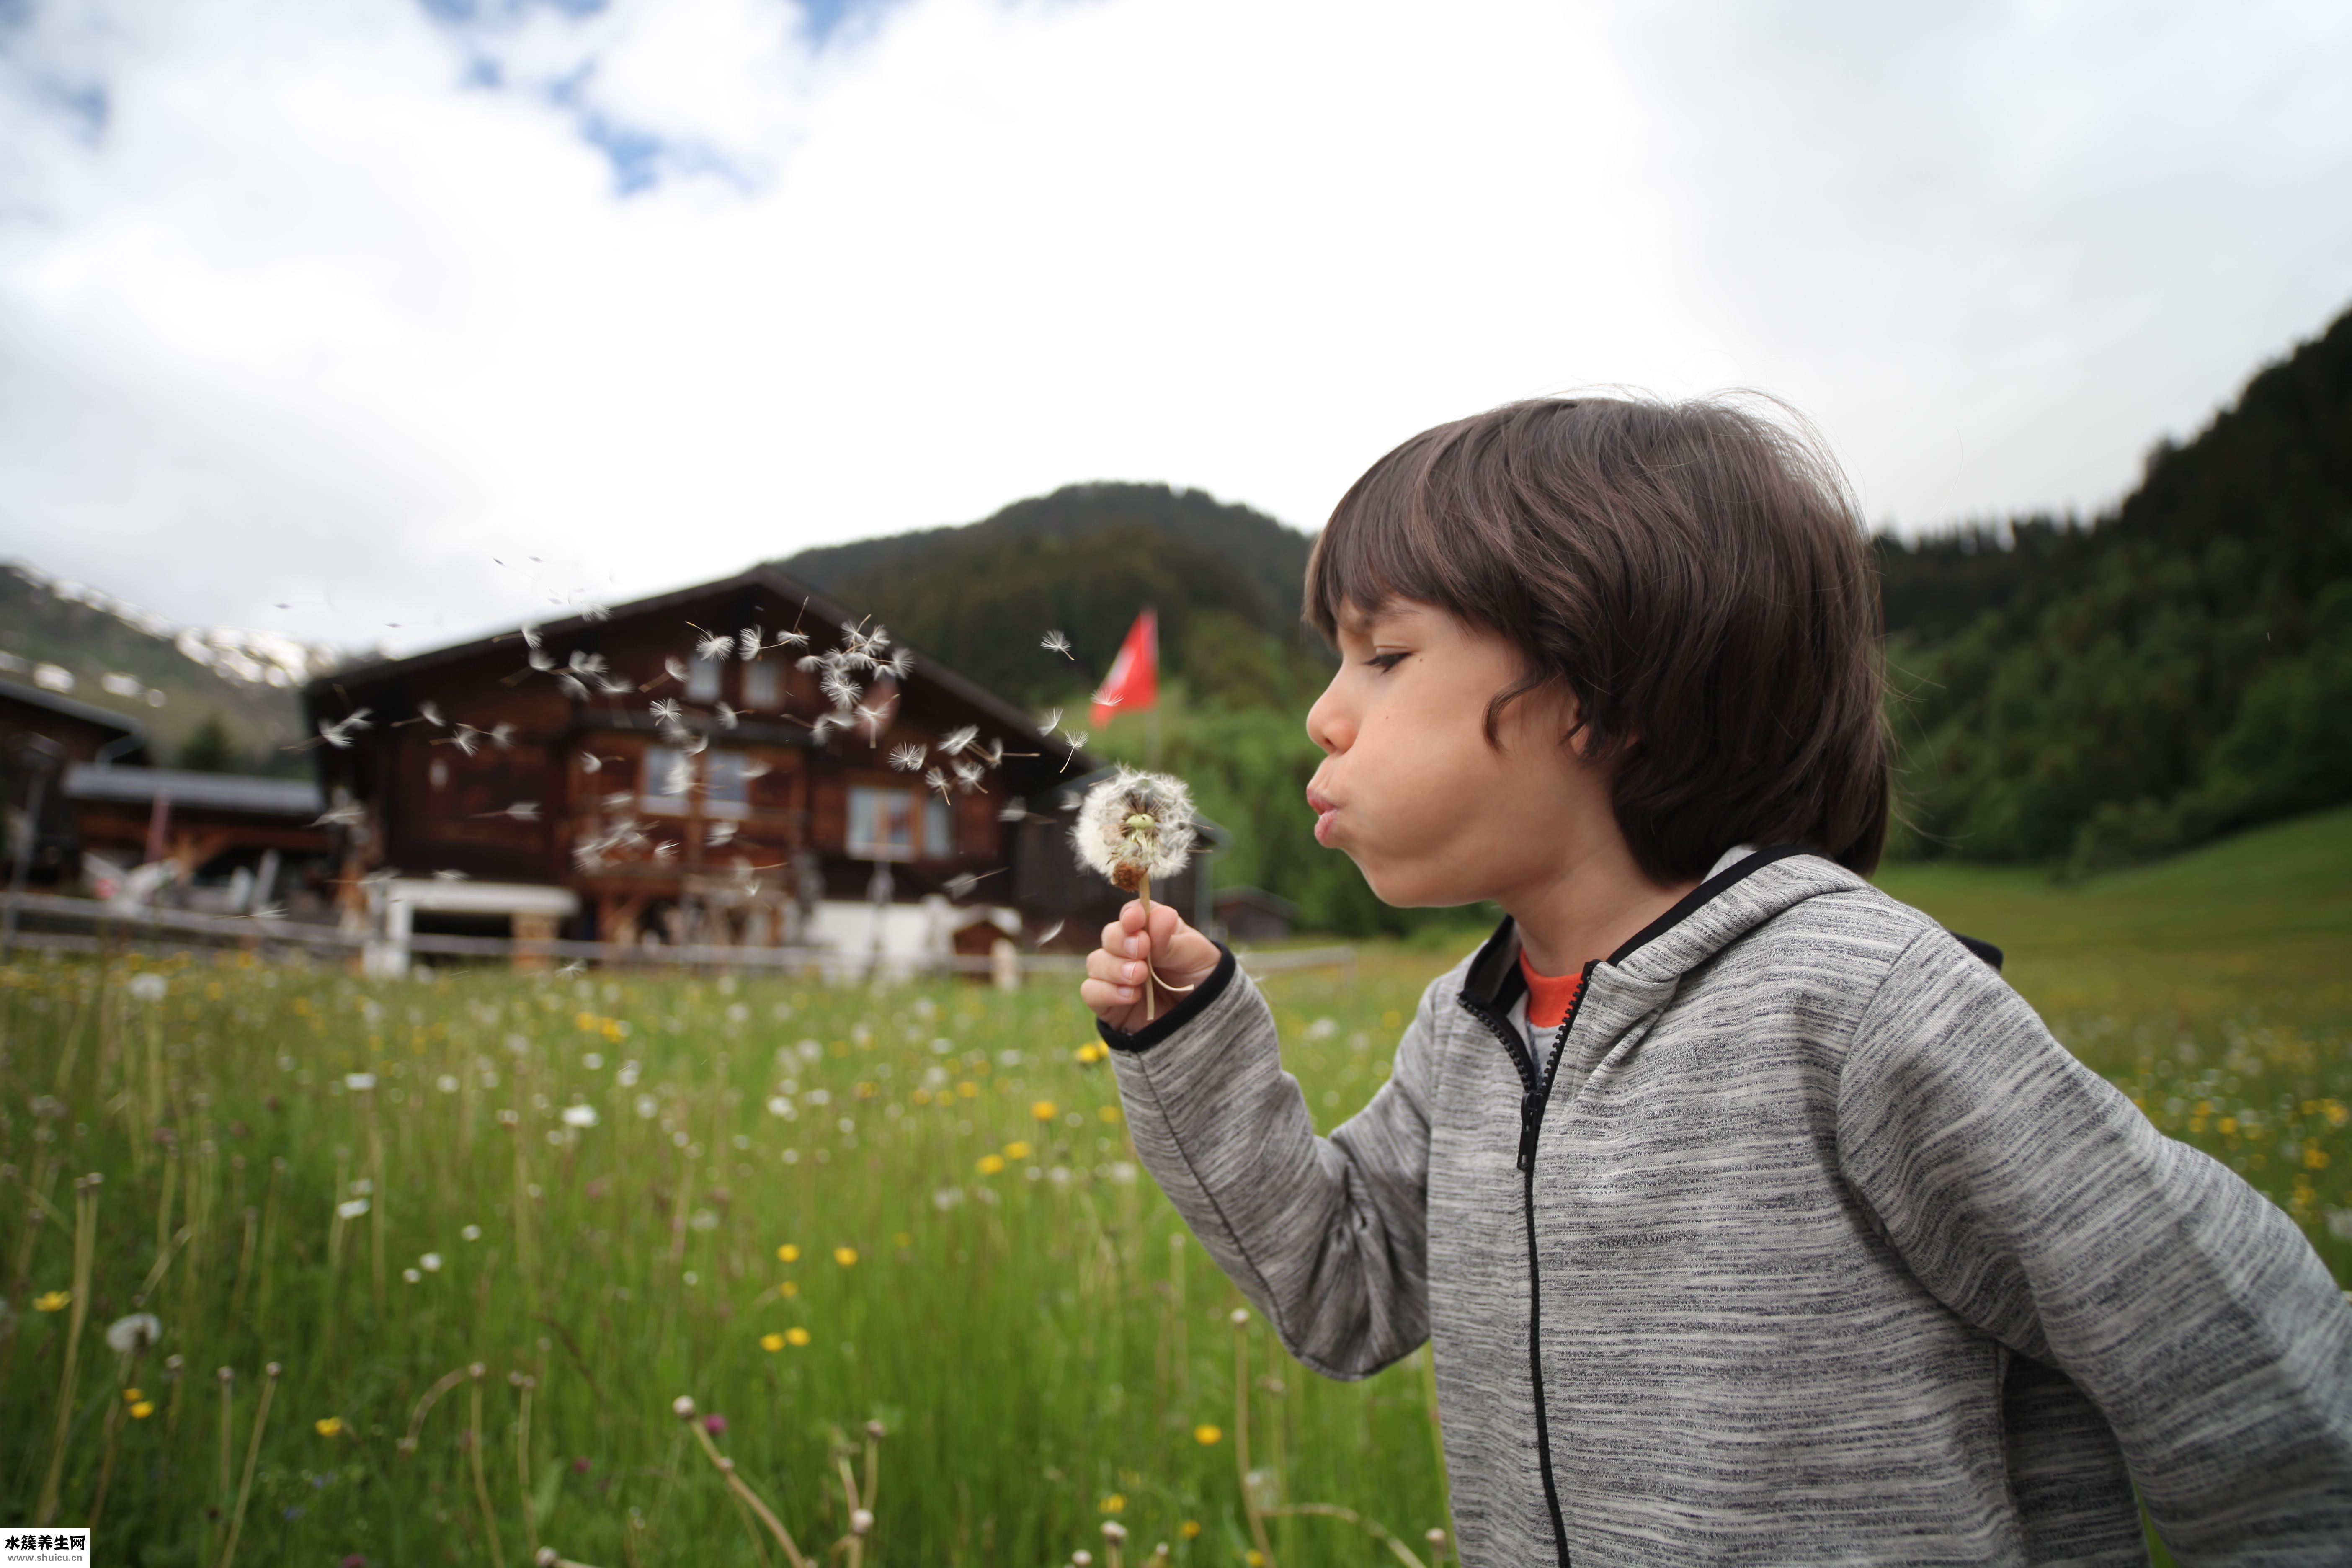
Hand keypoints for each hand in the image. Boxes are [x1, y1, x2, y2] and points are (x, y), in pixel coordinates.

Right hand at [1080, 899, 1220, 1032]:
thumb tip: (1161, 914)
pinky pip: (1091, 991)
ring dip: (1115, 967)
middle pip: (1110, 935)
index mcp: (1151, 930)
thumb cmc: (1199, 978)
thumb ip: (1173, 941)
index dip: (1130, 915)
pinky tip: (1131, 995)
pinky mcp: (1107, 1002)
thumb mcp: (1195, 956)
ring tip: (1139, 976)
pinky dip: (1107, 991)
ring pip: (1096, 962)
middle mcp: (1128, 950)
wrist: (1201, 1019)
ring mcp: (1115, 975)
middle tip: (1141, 949)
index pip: (1132, 914)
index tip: (1136, 919)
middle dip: (1121, 941)